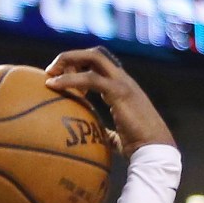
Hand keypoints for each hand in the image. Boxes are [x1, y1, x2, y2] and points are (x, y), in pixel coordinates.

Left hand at [45, 47, 174, 155]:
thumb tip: (94, 140)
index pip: (98, 64)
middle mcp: (122, 79)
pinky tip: (54, 85)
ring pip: (93, 57)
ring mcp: (122, 82)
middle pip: (95, 54)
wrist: (153, 148)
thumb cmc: (137, 144)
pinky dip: (69, 79)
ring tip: (49, 74)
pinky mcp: (119, 91)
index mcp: (121, 86)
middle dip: (71, 56)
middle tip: (50, 70)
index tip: (58, 78)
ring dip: (68, 60)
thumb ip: (106, 133)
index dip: (78, 65)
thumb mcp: (117, 136)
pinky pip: (90, 78)